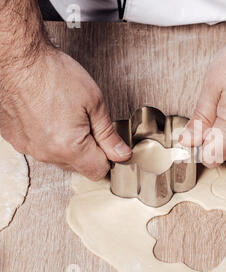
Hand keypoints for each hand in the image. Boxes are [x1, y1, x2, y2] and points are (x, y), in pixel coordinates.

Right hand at [0, 48, 131, 179]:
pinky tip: (50, 116)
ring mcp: (27, 147)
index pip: (97, 171)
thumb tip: (121, 154)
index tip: (110, 144)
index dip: (108, 157)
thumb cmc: (53, 74)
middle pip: (78, 166)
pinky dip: (49, 137)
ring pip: (59, 158)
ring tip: (67, 116)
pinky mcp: (15, 139)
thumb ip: (108, 134)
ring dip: (69, 144)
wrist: (19, 58)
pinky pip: (40, 147)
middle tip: (88, 122)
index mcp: (68, 147)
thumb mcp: (94, 103)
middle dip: (89, 150)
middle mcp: (45, 153)